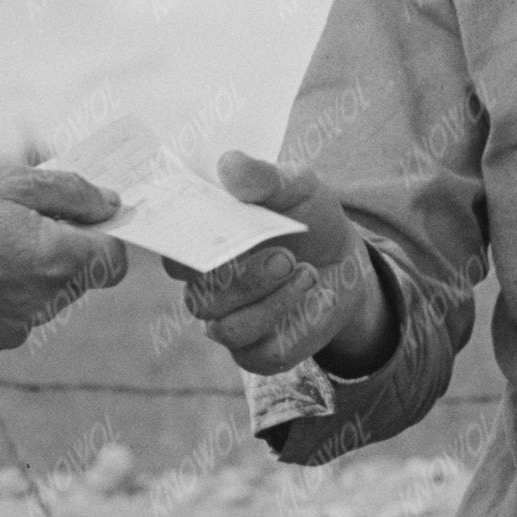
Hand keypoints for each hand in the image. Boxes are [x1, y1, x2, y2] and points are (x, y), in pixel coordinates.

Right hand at [0, 166, 124, 358]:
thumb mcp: (11, 180)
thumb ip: (72, 192)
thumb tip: (111, 205)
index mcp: (55, 259)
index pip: (114, 262)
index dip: (103, 239)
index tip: (79, 223)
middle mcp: (43, 304)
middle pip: (78, 280)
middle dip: (62, 254)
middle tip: (18, 227)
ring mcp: (15, 330)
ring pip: (45, 302)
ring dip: (30, 279)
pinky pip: (12, 321)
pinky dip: (0, 301)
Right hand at [181, 154, 388, 378]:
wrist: (343, 256)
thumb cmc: (304, 215)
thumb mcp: (293, 185)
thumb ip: (262, 177)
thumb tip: (228, 164)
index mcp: (199, 245)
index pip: (173, 257)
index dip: (189, 254)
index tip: (220, 238)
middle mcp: (204, 288)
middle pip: (200, 298)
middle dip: (244, 280)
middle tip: (284, 257)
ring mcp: (228, 323)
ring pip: (230, 329)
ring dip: (272, 302)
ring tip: (306, 272)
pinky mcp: (258, 352)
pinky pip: (263, 352)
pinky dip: (293, 322)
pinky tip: (315, 294)